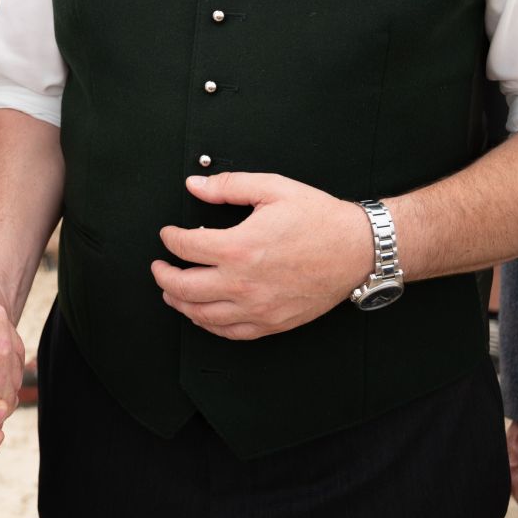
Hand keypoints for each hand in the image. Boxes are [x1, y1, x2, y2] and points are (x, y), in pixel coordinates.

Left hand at [151, 171, 371, 340]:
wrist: (358, 249)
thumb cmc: (319, 218)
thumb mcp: (273, 188)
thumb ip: (229, 186)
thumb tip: (195, 185)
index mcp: (239, 247)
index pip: (186, 247)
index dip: (170, 238)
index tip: (168, 234)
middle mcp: (243, 283)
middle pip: (184, 288)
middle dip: (164, 276)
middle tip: (158, 267)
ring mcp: (258, 307)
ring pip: (202, 315)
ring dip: (180, 303)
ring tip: (171, 293)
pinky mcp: (272, 322)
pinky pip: (231, 332)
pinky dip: (209, 325)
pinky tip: (203, 314)